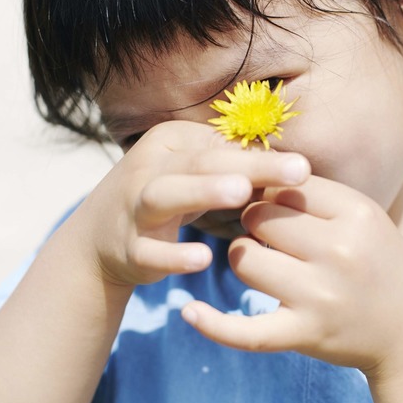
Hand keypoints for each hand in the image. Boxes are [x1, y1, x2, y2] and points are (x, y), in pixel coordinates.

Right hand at [73, 120, 311, 288]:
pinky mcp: (127, 248)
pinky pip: (149, 251)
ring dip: (203, 192)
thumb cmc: (164, 199)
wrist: (96, 242)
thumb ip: (234, 168)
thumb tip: (291, 165)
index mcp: (170, 143)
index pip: (222, 146)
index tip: (306, 167)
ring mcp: (133, 207)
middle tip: (297, 169)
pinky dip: (173, 256)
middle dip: (251, 166)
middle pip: (202, 162)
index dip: (263, 156)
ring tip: (242, 194)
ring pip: (166, 194)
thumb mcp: (194, 175)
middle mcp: (149, 167)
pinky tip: (202, 259)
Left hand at [180, 176, 402, 375]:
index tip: (274, 201)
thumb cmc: (383, 265)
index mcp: (357, 214)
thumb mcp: (364, 218)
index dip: (271, 190)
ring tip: (263, 263)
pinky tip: (189, 312)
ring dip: (243, 258)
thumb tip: (253, 172)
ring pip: (244, 259)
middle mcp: (340, 252)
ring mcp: (320, 296)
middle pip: (260, 217)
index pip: (287, 184)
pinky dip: (212, 323)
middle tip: (270, 236)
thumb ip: (316, 195)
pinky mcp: (305, 334)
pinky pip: (246, 330)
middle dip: (254, 222)